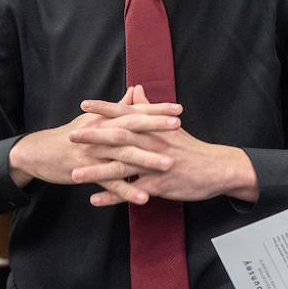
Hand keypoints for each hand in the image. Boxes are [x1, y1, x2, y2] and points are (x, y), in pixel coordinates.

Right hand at [7, 86, 182, 197]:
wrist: (38, 153)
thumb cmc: (70, 134)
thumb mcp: (93, 118)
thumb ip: (117, 107)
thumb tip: (135, 91)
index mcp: (105, 120)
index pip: (134, 111)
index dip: (156, 110)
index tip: (178, 109)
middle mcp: (100, 133)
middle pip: (130, 128)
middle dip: (154, 126)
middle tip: (178, 126)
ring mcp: (94, 153)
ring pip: (123, 156)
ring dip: (146, 160)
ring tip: (169, 164)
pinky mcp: (86, 172)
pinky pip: (110, 184)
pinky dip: (127, 191)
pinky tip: (144, 197)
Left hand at [71, 86, 258, 206]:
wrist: (216, 168)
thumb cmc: (191, 148)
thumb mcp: (171, 125)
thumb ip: (149, 108)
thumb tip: (136, 89)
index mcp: (154, 128)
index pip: (126, 114)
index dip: (105, 109)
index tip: (84, 105)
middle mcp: (153, 143)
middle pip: (119, 138)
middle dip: (94, 136)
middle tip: (71, 135)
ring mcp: (155, 164)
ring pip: (121, 167)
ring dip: (96, 170)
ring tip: (74, 173)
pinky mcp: (159, 184)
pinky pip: (132, 191)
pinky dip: (113, 196)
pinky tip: (94, 199)